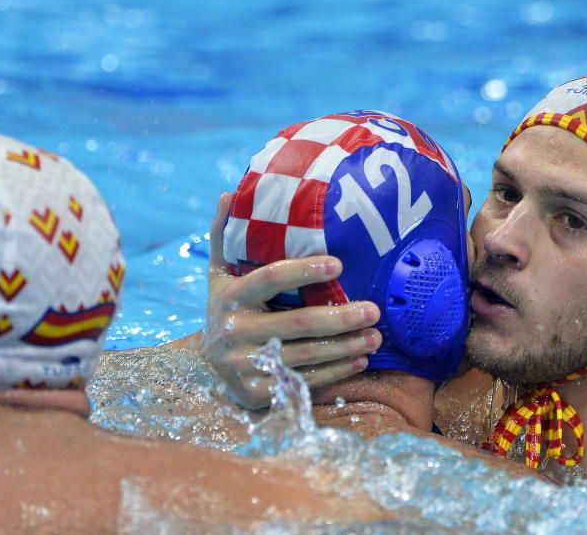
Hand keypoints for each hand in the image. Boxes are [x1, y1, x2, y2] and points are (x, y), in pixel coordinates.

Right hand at [201, 193, 381, 409]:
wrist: (209, 364)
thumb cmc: (229, 307)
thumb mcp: (220, 274)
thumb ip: (224, 236)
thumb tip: (226, 193)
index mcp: (230, 296)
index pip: (271, 278)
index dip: (304, 271)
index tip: (339, 264)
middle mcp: (235, 331)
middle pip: (298, 323)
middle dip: (341, 316)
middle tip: (374, 309)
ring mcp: (245, 365)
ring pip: (307, 355)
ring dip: (347, 346)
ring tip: (376, 335)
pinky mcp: (257, 393)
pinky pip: (304, 381)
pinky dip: (337, 371)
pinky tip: (360, 359)